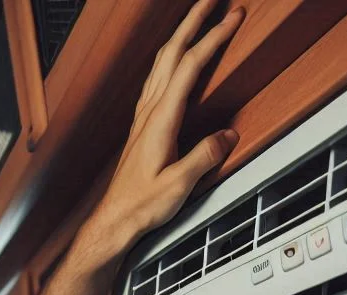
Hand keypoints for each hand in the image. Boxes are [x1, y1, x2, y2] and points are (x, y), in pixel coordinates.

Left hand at [78, 0, 244, 264]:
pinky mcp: (142, 127)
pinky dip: (170, 60)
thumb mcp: (179, 185)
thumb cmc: (140, 206)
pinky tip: (173, 63)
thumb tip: (227, 135)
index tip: (232, 18)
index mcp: (161, 120)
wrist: (114, 220)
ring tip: (197, 20)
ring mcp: (143, 117)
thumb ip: (205, 156)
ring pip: (161, 63)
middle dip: (194, 22)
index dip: (212, 38)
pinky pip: (156, 81)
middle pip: (172, 53)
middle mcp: (149, 112)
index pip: (190, 66)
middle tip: (213, 1)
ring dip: (181, 36)